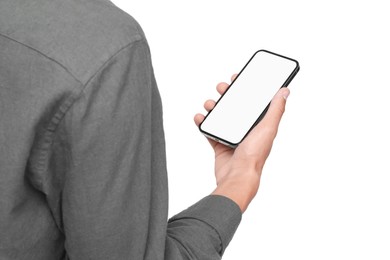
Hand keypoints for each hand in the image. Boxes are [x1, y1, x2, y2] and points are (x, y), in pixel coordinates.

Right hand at [194, 75, 289, 211]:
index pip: (253, 101)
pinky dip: (203, 123)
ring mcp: (232, 137)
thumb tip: (285, 91)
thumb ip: (276, 109)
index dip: (245, 88)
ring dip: (213, 107)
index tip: (238, 78)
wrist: (237, 176)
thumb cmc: (254, 155)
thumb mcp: (267, 128)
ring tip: (209, 104)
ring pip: (220, 116)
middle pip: (235, 106)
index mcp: (259, 124)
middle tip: (222, 88)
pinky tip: (200, 117)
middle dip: (227, 95)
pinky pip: (209, 130)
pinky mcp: (219, 145)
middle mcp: (246, 129)